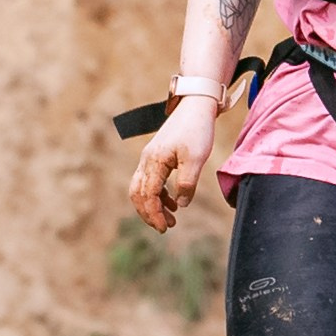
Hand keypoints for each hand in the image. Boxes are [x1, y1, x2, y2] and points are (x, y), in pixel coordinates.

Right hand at [127, 99, 217, 232]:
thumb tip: (181, 204)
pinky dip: (158, 195)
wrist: (195, 107)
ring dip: (153, 206)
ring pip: (141, 188)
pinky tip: (173, 204)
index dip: (154, 213)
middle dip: (148, 213)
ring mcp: (150, 158)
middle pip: (137, 193)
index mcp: (155, 161)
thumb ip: (187, 182)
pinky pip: (150, 181)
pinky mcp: (157, 157)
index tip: (164, 228)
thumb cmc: (197, 130)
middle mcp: (147, 160)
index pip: (147, 194)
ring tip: (171, 220)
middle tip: (164, 228)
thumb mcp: (196, 158)